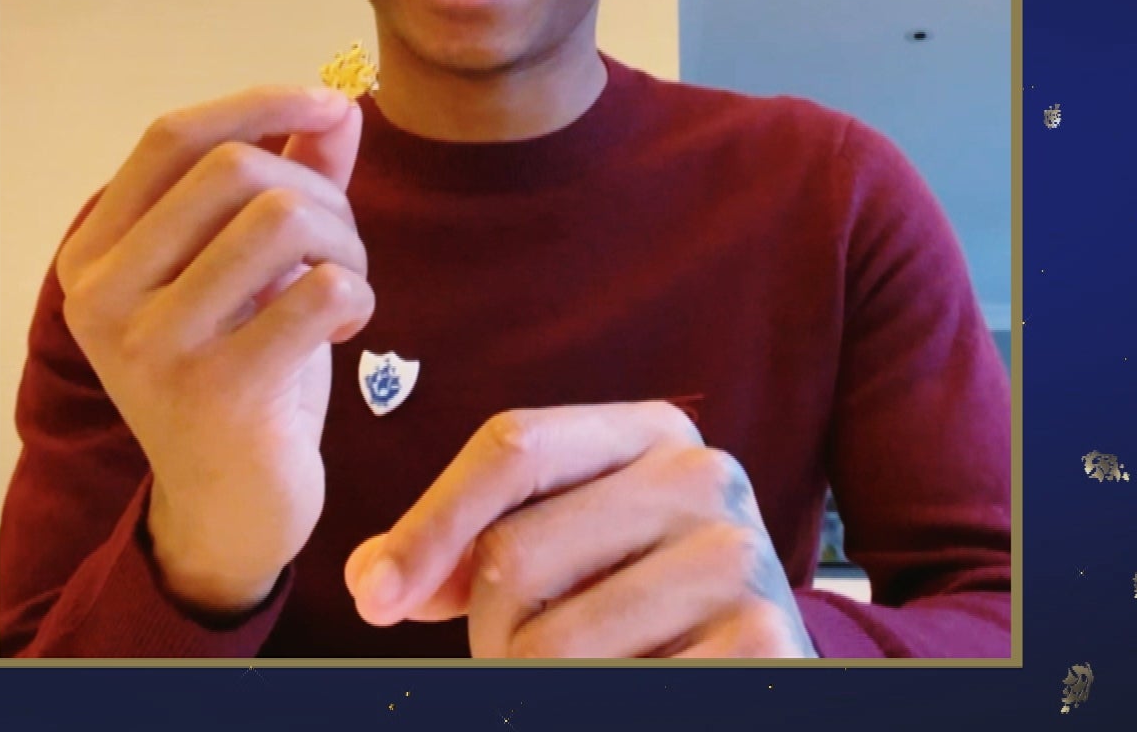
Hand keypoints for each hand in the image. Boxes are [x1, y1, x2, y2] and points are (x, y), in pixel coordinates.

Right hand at [55, 85, 373, 618]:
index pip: (173, 136)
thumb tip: (336, 106)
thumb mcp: (249, 271)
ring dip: (345, 242)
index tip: (333, 107)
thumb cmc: (243, 372)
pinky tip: (351, 326)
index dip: (261, 103)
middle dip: (320, 193)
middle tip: (343, 247)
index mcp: (95, 253)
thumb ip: (285, 183)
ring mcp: (151, 345)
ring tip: (347, 285)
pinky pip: (318, 292)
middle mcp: (103, 295)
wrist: (232, 508)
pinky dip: (356, 294)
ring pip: (280, 220)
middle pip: (235, 171)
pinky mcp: (214, 393)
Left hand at [341, 402, 817, 657]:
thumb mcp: (567, 549)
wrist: (760, 669)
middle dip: (488, 628)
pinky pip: (610, 692)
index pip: (512, 446)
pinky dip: (592, 706)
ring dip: (531, 682)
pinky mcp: (761, 643)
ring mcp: (739, 557)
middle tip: (522, 656)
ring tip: (583, 674)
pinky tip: (633, 686)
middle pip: (514, 553)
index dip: (430, 523)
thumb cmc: (641, 603)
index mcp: (653, 431)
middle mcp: (705, 476)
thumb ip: (468, 548)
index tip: (375, 598)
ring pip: (549, 641)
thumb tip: (374, 580)